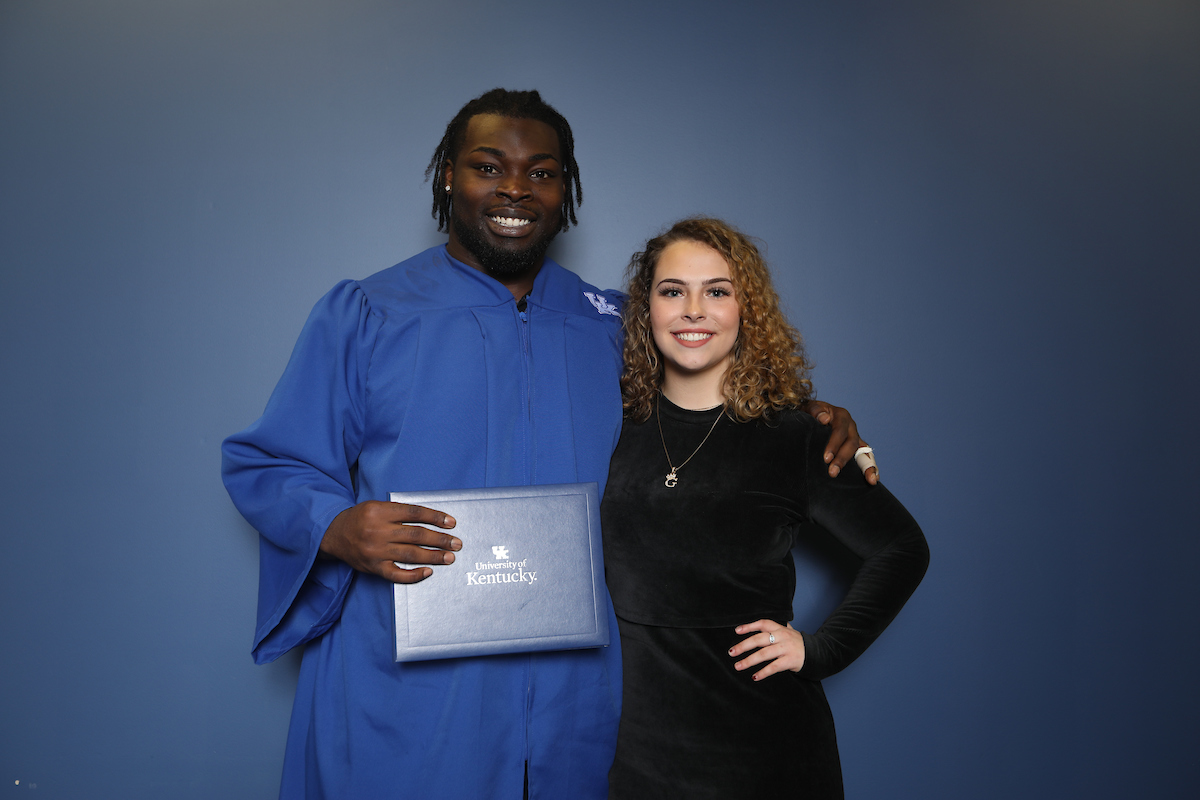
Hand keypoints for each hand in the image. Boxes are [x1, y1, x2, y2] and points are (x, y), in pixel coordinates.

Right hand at [320, 500, 459, 583]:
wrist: (334, 535)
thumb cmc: (360, 518)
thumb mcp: (376, 506)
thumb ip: (399, 512)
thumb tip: (431, 519)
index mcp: (379, 512)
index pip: (414, 513)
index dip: (435, 517)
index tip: (452, 523)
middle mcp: (378, 531)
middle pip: (416, 535)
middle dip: (440, 539)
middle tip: (457, 543)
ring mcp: (375, 551)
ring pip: (410, 554)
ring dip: (433, 556)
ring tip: (450, 557)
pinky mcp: (373, 567)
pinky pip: (396, 574)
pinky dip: (413, 575)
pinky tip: (428, 572)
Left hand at [729, 620, 805, 680]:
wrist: (815, 653)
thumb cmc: (797, 642)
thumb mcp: (787, 631)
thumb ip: (774, 628)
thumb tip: (755, 626)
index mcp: (779, 629)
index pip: (763, 623)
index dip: (749, 626)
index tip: (737, 631)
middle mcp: (782, 637)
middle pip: (759, 639)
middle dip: (743, 646)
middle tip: (731, 652)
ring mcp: (786, 649)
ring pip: (764, 654)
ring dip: (749, 661)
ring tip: (738, 666)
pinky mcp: (790, 661)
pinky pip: (773, 667)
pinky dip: (763, 672)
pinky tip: (754, 676)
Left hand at [802, 400, 877, 484]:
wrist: (813, 415)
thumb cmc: (811, 413)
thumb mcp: (810, 407)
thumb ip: (815, 411)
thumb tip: (824, 419)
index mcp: (841, 416)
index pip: (840, 431)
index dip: (834, 444)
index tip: (826, 458)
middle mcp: (851, 426)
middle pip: (851, 443)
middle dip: (843, 459)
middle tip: (832, 473)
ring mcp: (855, 437)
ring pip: (863, 451)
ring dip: (866, 466)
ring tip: (870, 480)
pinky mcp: (855, 446)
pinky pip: (865, 457)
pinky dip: (870, 467)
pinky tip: (873, 479)